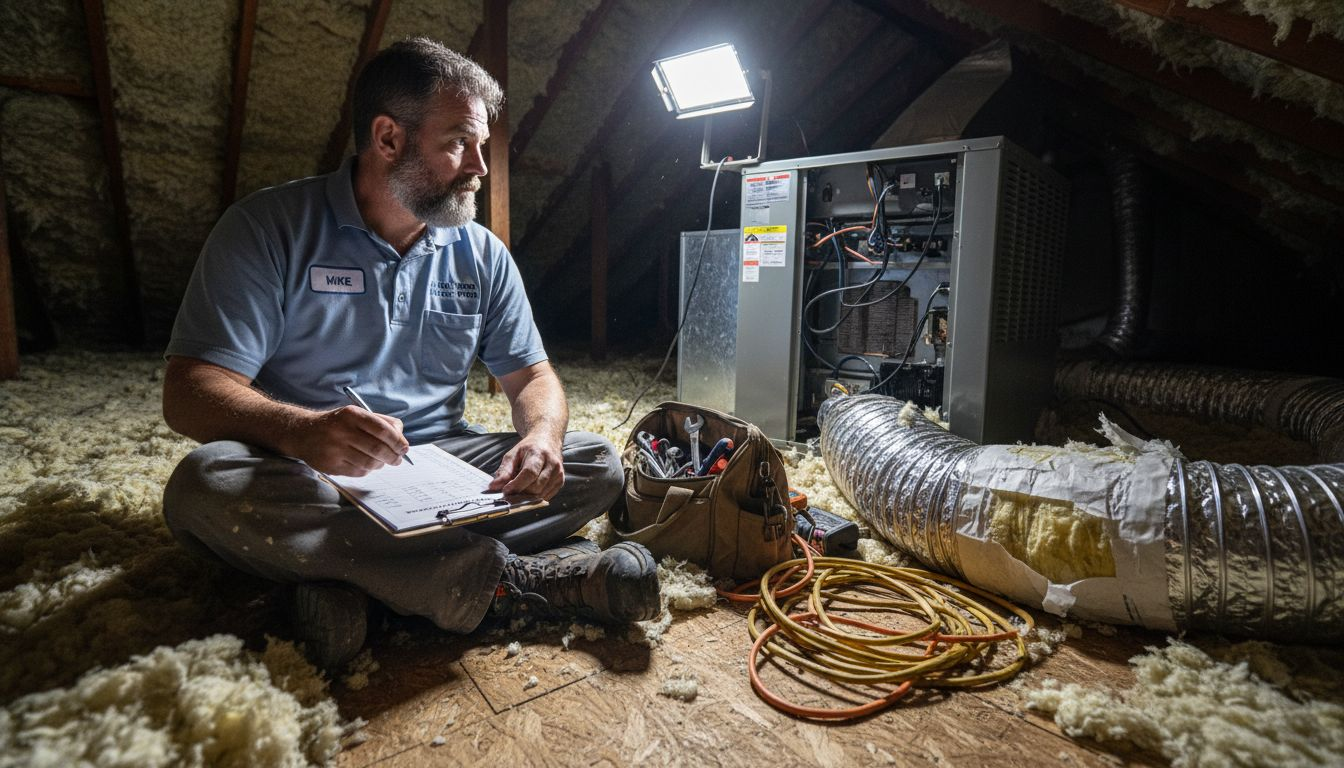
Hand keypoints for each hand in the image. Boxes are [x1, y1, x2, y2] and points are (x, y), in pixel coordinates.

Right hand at [291, 406, 409, 475]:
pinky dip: (367, 469)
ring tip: (382, 461)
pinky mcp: (331, 465)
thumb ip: (381, 422)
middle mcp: (342, 431)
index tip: (404, 448)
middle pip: (378, 449)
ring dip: (381, 464)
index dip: (398, 441)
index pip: (382, 430)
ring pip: (370, 463)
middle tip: (398, 459)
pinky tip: (365, 463)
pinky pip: (359, 472)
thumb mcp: (356, 414)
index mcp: (352, 415)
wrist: (303, 433)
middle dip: (393, 456)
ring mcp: (335, 450)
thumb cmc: (338, 424)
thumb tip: (401, 438)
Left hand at [487, 434, 563, 499]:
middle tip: (510, 493)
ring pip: (541, 494)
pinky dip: (534, 497)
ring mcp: (558, 473)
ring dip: (527, 497)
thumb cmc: (528, 449)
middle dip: (521, 493)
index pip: (529, 473)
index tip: (505, 491)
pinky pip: (546, 496)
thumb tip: (494, 486)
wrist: (547, 441)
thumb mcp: (513, 455)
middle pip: (536, 486)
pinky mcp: (560, 481)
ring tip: (518, 491)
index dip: (517, 484)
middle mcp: (552, 463)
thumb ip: (504, 471)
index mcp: (539, 454)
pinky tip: (528, 491)